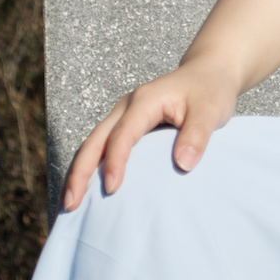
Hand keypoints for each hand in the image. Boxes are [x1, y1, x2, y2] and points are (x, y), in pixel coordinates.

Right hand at [61, 58, 239, 209]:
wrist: (208, 72)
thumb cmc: (210, 90)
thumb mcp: (211, 110)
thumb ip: (197, 135)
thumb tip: (183, 164)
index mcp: (145, 100)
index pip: (123, 134)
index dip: (115, 161)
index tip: (112, 189)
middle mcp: (127, 106)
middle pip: (95, 140)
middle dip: (79, 172)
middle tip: (69, 206)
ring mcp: (122, 115)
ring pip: (92, 144)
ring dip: (78, 173)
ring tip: (68, 206)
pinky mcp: (125, 125)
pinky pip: (101, 147)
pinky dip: (89, 168)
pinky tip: (86, 192)